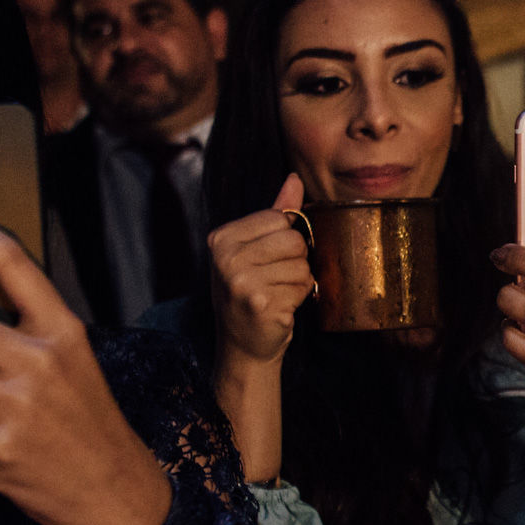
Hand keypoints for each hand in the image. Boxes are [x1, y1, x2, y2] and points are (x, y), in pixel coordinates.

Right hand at [209, 173, 312, 365]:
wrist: (243, 345)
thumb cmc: (252, 292)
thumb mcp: (255, 249)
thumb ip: (276, 212)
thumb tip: (295, 179)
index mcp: (222, 238)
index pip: (279, 218)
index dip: (285, 240)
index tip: (267, 260)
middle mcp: (226, 258)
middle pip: (294, 240)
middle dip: (296, 261)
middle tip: (274, 280)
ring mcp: (241, 282)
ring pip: (302, 265)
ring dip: (298, 282)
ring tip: (276, 294)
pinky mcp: (260, 304)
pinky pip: (303, 287)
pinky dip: (299, 298)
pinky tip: (280, 308)